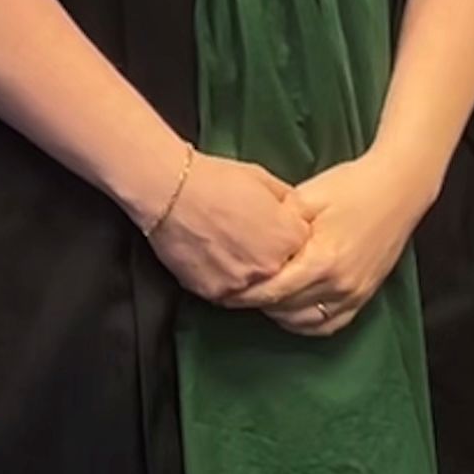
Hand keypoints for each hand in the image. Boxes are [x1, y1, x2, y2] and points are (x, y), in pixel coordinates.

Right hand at [140, 151, 317, 304]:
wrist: (170, 191)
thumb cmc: (215, 179)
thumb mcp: (263, 180)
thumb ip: (286, 203)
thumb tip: (295, 214)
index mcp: (288, 238)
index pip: (304, 247)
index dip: (288, 236)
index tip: (276, 229)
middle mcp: (271, 267)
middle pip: (283, 271)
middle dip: (272, 257)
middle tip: (251, 239)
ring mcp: (243, 284)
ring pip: (257, 287)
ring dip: (250, 273)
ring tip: (232, 250)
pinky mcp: (215, 294)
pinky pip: (229, 293)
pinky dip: (225, 280)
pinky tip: (215, 260)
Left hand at [235, 146, 440, 335]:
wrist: (398, 188)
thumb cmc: (352, 187)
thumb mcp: (307, 197)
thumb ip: (277, 223)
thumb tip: (249, 242)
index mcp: (323, 259)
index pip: (274, 290)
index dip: (244, 294)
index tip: (223, 291)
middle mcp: (340, 284)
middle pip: (286, 307)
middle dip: (256, 303)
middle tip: (233, 293)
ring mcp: (355, 293)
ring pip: (306, 321)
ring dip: (279, 313)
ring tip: (258, 299)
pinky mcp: (365, 295)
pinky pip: (331, 324)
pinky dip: (306, 322)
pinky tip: (290, 310)